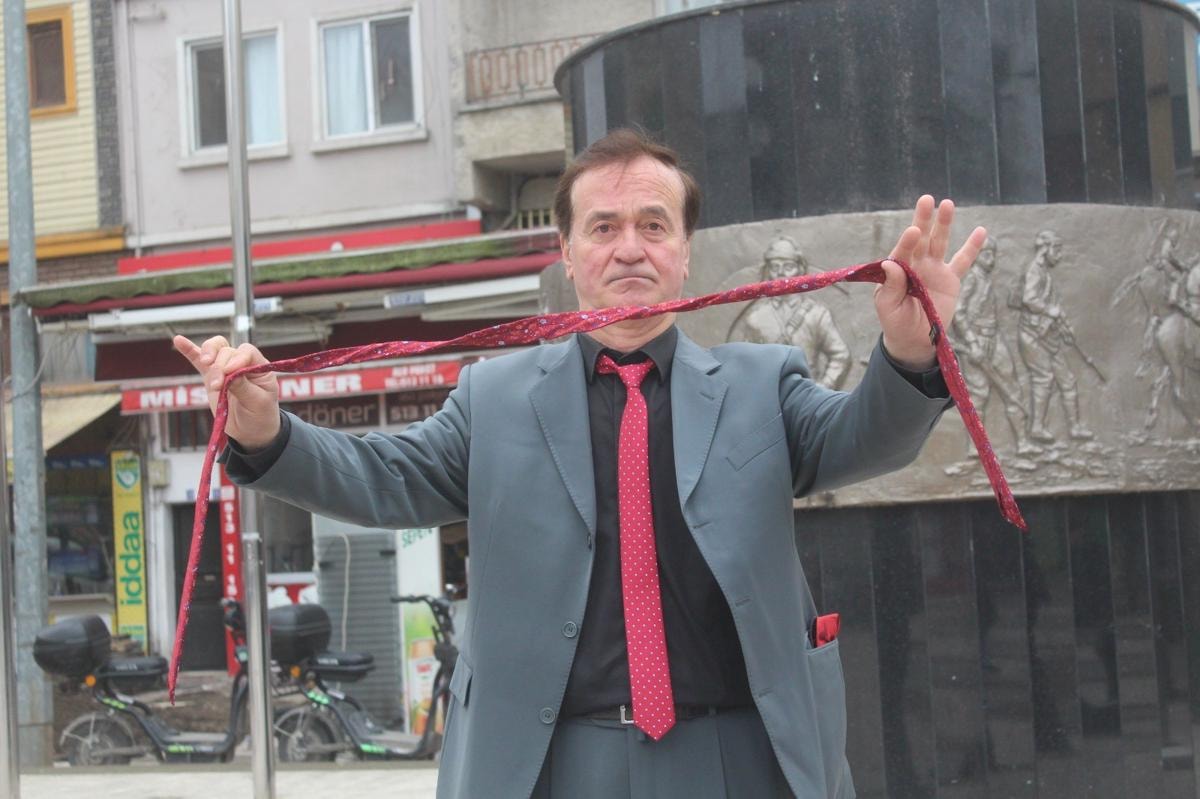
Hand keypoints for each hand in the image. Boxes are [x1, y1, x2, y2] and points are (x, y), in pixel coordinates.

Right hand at [173, 335, 280, 449]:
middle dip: (220, 366)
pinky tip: (179, 340)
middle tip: (217, 386)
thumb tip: (229, 372)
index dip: (237, 359)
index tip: (229, 372)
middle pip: (227, 351)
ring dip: (208, 353)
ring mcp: (225, 368)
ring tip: (206, 363)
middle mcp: (242, 363)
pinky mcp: (210, 377)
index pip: (246, 352)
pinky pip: (198, 360)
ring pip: (215, 348)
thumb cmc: (260, 415)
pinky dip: (189, 350)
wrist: (250, 431)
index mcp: (259, 366)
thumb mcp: (257, 403)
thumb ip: (243, 387)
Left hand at [875, 196, 986, 368]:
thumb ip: (890, 286)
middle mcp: (915, 265)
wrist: (914, 339)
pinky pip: (963, 261)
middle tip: (926, 199)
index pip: (902, 252)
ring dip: (943, 224)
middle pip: (920, 238)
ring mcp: (933, 269)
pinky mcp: (950, 278)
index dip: (907, 241)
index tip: (913, 231)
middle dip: (923, 219)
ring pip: (939, 243)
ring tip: (948, 204)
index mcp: (897, 270)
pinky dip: (972, 247)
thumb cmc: (896, 322)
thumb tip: (890, 263)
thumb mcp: (888, 307)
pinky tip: (980, 230)